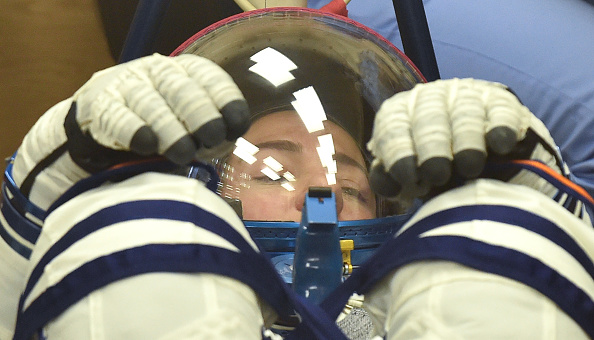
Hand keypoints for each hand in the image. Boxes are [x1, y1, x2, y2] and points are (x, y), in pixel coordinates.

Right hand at [69, 53, 249, 170]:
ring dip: (171, 130)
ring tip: (183, 152)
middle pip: (181, 89)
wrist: (99, 120)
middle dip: (201, 114)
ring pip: (150, 103)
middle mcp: (156, 72)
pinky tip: (147, 144)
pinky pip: (118, 117)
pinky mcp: (100, 106)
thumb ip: (209, 127)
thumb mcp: (187, 119)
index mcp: (184, 71)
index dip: (227, 101)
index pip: (209, 77)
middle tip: (212, 138)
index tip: (237, 127)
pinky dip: (134, 130)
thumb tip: (229, 143)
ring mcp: (126, 86)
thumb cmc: (157, 122)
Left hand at [367, 78, 562, 203]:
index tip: (409, 178)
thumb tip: (387, 185)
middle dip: (432, 148)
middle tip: (438, 175)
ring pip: (465, 113)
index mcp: (400, 114)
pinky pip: (501, 111)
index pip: (393, 127)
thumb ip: (390, 179)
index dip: (399, 153)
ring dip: (466, 142)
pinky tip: (500, 146)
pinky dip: (500, 128)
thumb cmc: (433, 169)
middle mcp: (430, 99)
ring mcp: (466, 96)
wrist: (481, 158)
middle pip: (428, 118)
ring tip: (469, 168)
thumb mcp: (408, 176)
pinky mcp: (500, 102)